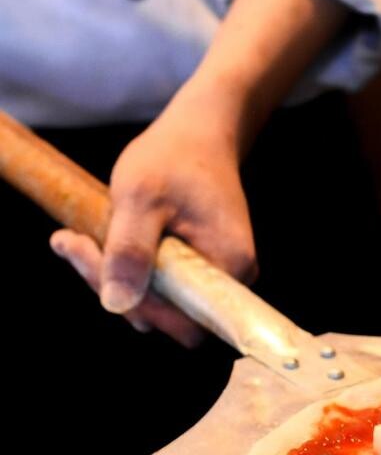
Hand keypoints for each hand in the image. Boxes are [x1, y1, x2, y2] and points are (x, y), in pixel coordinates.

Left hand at [50, 0, 345, 347]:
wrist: (201, 133)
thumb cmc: (176, 158)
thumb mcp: (141, 198)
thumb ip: (131, 252)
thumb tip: (117, 304)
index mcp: (230, 268)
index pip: (183, 322)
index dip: (136, 306)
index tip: (89, 259)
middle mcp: (233, 280)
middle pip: (171, 316)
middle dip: (117, 287)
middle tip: (74, 244)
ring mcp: (218, 275)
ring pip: (163, 302)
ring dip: (117, 278)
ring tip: (80, 238)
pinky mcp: (202, 267)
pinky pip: (164, 285)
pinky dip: (129, 268)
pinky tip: (101, 240)